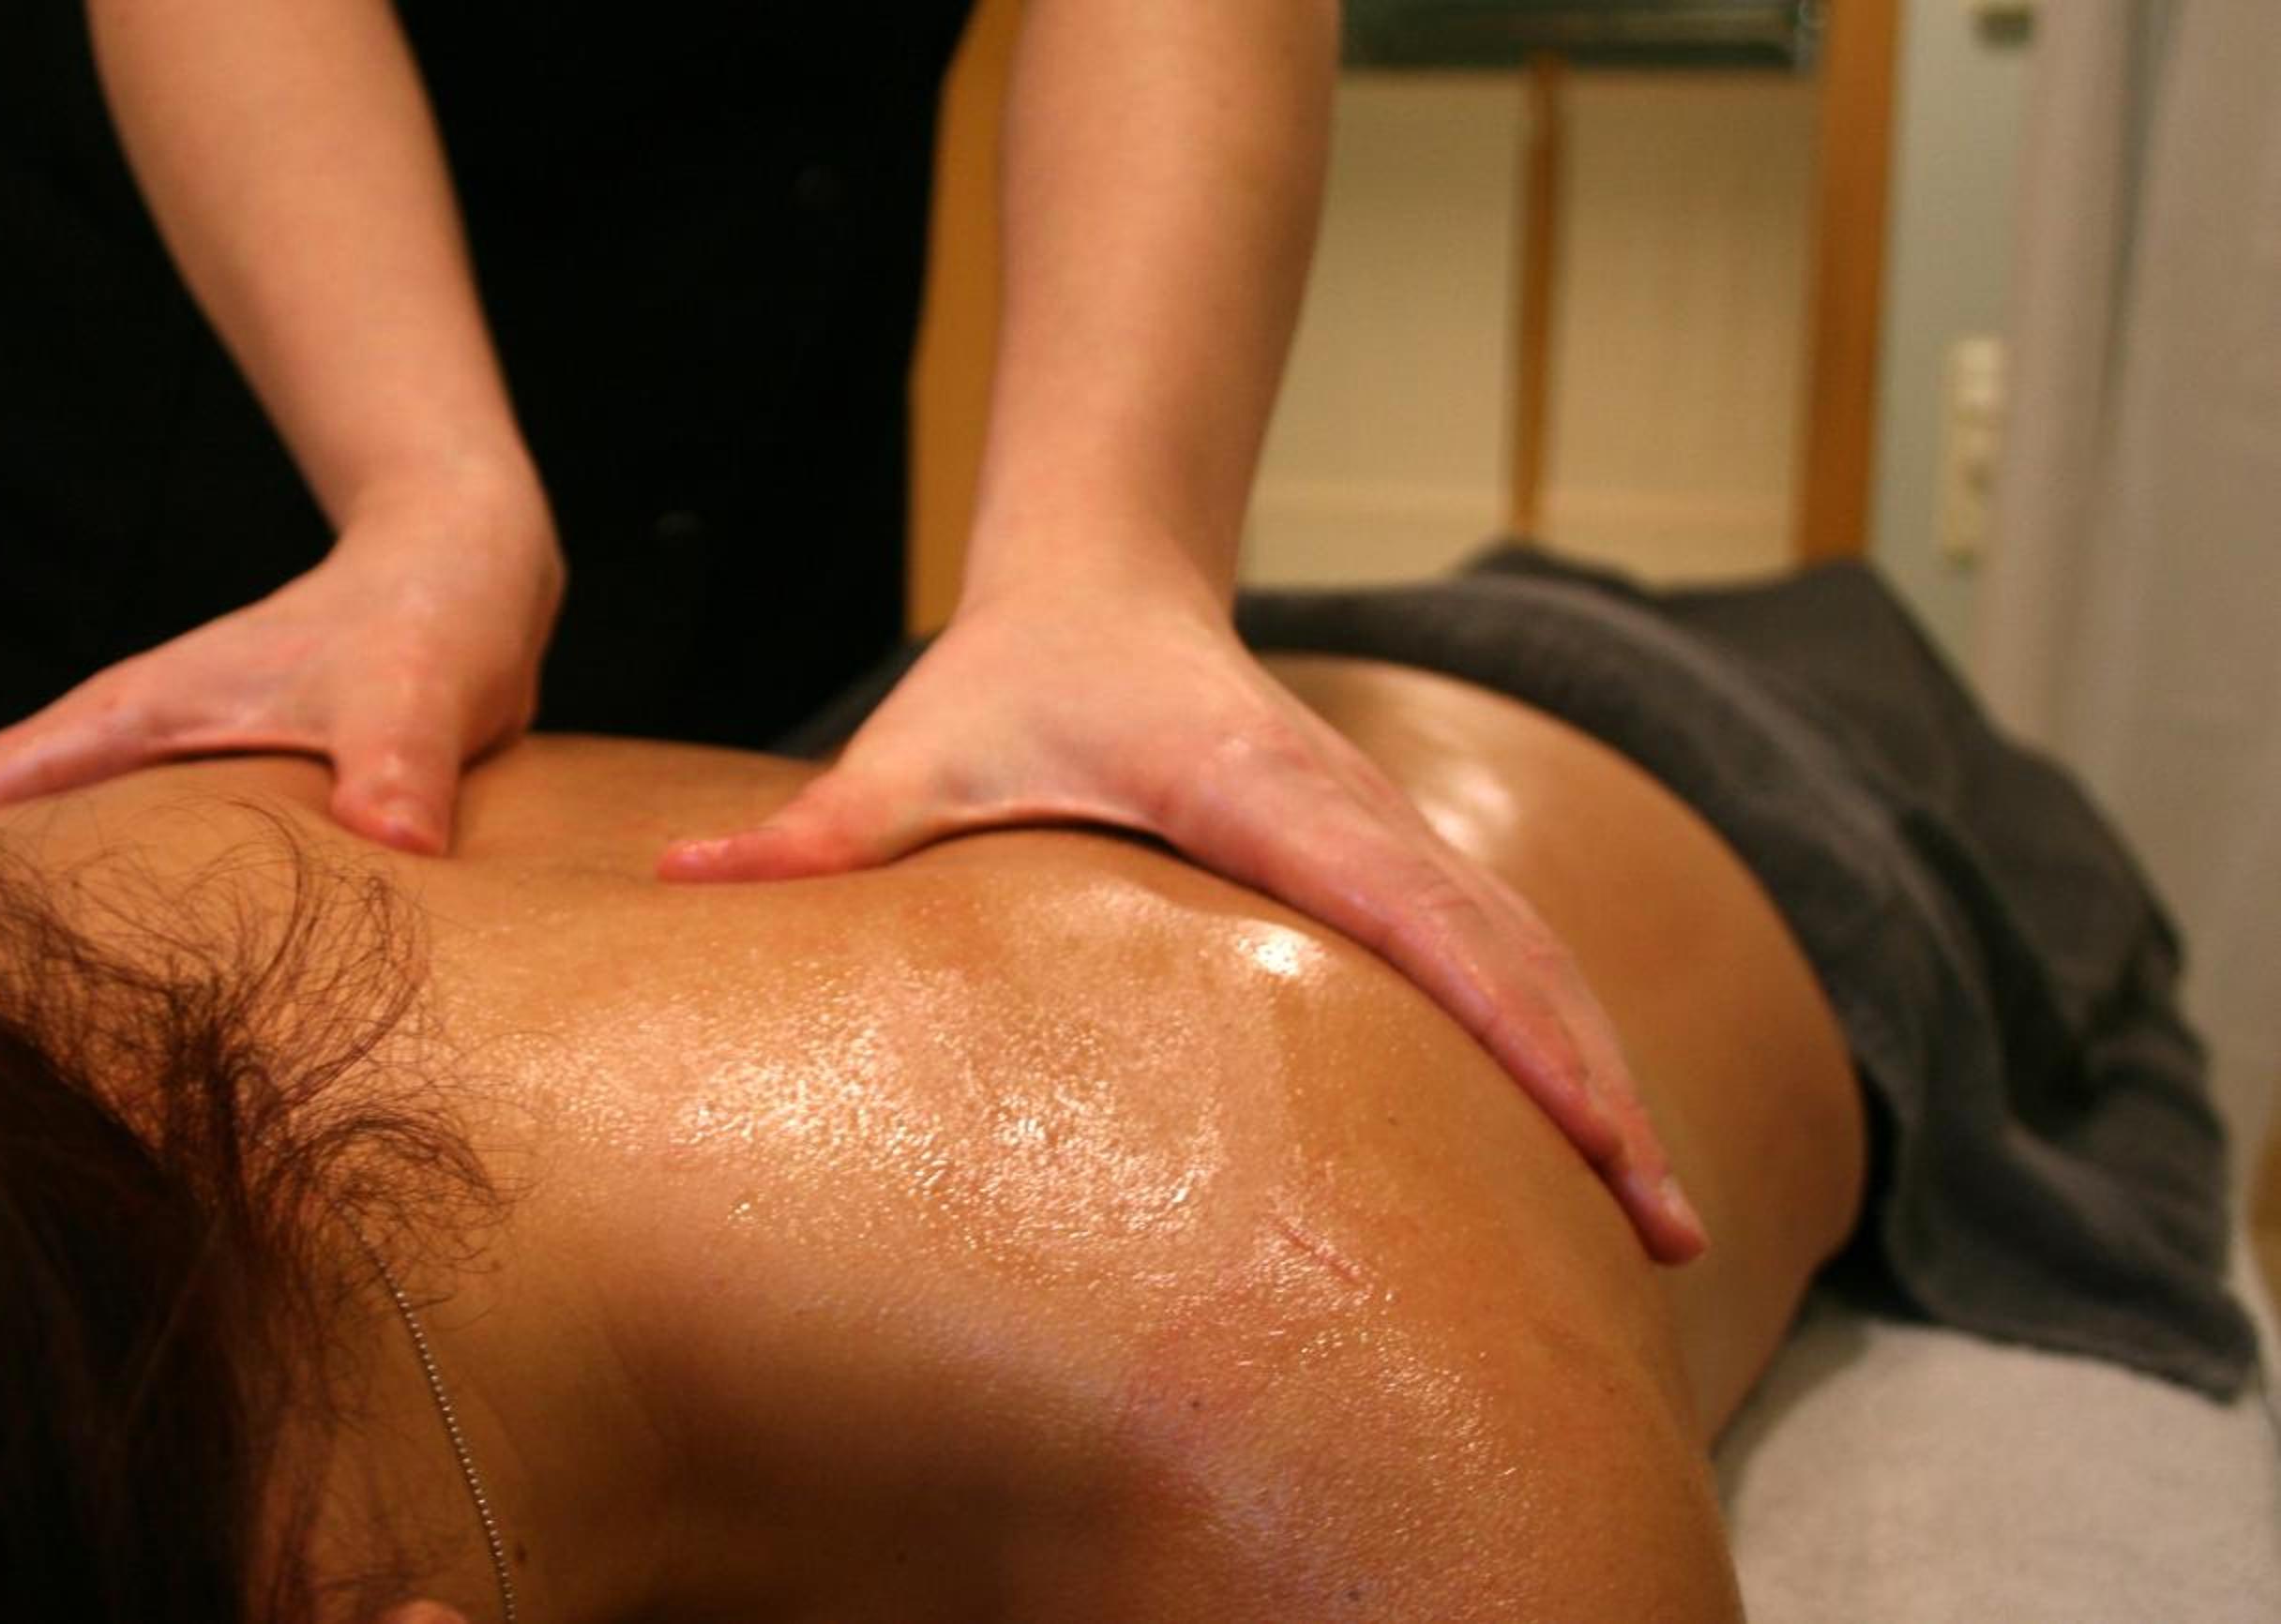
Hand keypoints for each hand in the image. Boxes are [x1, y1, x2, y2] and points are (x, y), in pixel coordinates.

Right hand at [0, 492, 561, 877]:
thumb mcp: (419, 687)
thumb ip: (402, 761)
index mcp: (140, 714)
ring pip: (49, 845)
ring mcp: (175, 769)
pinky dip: (80, 911)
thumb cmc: (435, 615)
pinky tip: (79, 982)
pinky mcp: (226, 797)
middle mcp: (137, 741)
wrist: (469, 564)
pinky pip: (122, 864)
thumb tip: (396, 840)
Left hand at [658, 582, 1707, 1263]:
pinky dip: (1557, 1037)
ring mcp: (1387, 834)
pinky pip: (1500, 954)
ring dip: (1598, 1075)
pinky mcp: (1389, 859)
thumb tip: (677, 884)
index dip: (1511, 1021)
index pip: (1413, 914)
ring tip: (1661, 1221)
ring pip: (1527, 957)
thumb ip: (811, 835)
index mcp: (1263, 798)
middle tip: (1666, 1231)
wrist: (1100, 578)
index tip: (1590, 1127)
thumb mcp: (912, 755)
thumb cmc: (1014, 675)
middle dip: (1598, 1086)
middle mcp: (1355, 815)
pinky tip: (1594, 1135)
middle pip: (1509, 954)